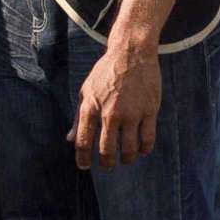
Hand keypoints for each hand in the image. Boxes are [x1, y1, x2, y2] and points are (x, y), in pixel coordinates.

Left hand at [75, 39, 161, 169]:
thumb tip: (70, 139)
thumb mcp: (86, 91)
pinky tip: (142, 150)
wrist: (132, 53)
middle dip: (106, 162)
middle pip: (106, 149)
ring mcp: (131, 113)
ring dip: (126, 159)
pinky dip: (144, 148)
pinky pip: (148, 138)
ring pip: (128, 148)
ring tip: (126, 160)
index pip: (83, 142)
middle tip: (108, 165)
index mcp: (90, 108)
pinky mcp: (149, 110)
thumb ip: (78, 117)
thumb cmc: (106, 72)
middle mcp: (110, 113)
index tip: (84, 166)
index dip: (82, 158)